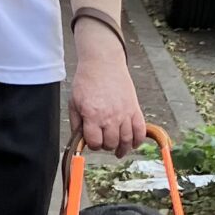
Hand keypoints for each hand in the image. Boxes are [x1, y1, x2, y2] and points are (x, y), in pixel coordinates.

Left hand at [70, 39, 146, 157]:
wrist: (103, 63)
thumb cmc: (87, 81)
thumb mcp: (74, 102)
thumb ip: (76, 123)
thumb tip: (79, 140)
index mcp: (92, 115)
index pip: (95, 142)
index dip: (92, 144)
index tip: (92, 141)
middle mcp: (110, 116)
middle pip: (111, 143)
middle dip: (106, 145)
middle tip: (104, 141)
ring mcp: (124, 113)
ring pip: (126, 140)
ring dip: (122, 148)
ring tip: (119, 151)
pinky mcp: (135, 108)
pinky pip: (140, 130)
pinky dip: (138, 140)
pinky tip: (134, 144)